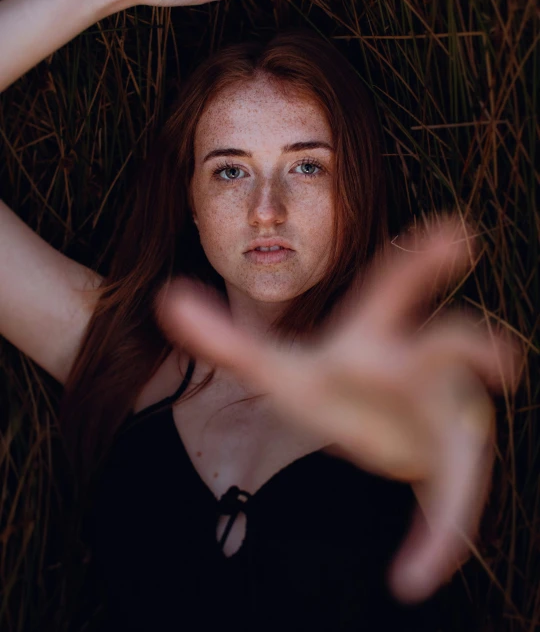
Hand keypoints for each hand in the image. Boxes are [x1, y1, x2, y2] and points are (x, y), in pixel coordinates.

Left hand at [154, 217, 520, 602]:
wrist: (371, 421)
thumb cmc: (329, 384)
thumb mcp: (273, 367)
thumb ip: (222, 337)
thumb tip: (166, 297)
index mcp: (374, 338)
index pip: (396, 289)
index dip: (424, 261)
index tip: (459, 233)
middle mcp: (420, 368)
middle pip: (449, 348)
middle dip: (471, 348)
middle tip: (502, 360)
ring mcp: (443, 414)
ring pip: (466, 442)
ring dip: (458, 483)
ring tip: (439, 540)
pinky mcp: (451, 464)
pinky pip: (453, 504)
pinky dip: (436, 541)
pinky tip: (411, 578)